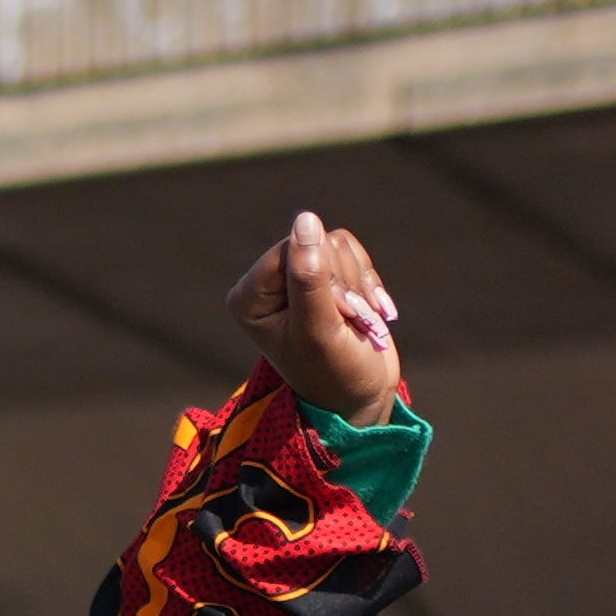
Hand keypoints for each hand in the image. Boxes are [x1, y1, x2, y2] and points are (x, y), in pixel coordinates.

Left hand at [228, 209, 405, 424]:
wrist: (361, 397)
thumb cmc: (333, 373)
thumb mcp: (319, 328)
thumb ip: (309, 276)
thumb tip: (305, 218)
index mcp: (248, 297)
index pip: (291, 249)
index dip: (324, 279)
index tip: (330, 317)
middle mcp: (267, 283)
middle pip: (316, 243)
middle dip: (342, 285)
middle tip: (343, 323)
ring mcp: (296, 277)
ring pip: (337, 243)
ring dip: (357, 286)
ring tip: (353, 322)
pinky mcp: (325, 275)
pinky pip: (352, 250)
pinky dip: (367, 282)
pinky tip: (366, 313)